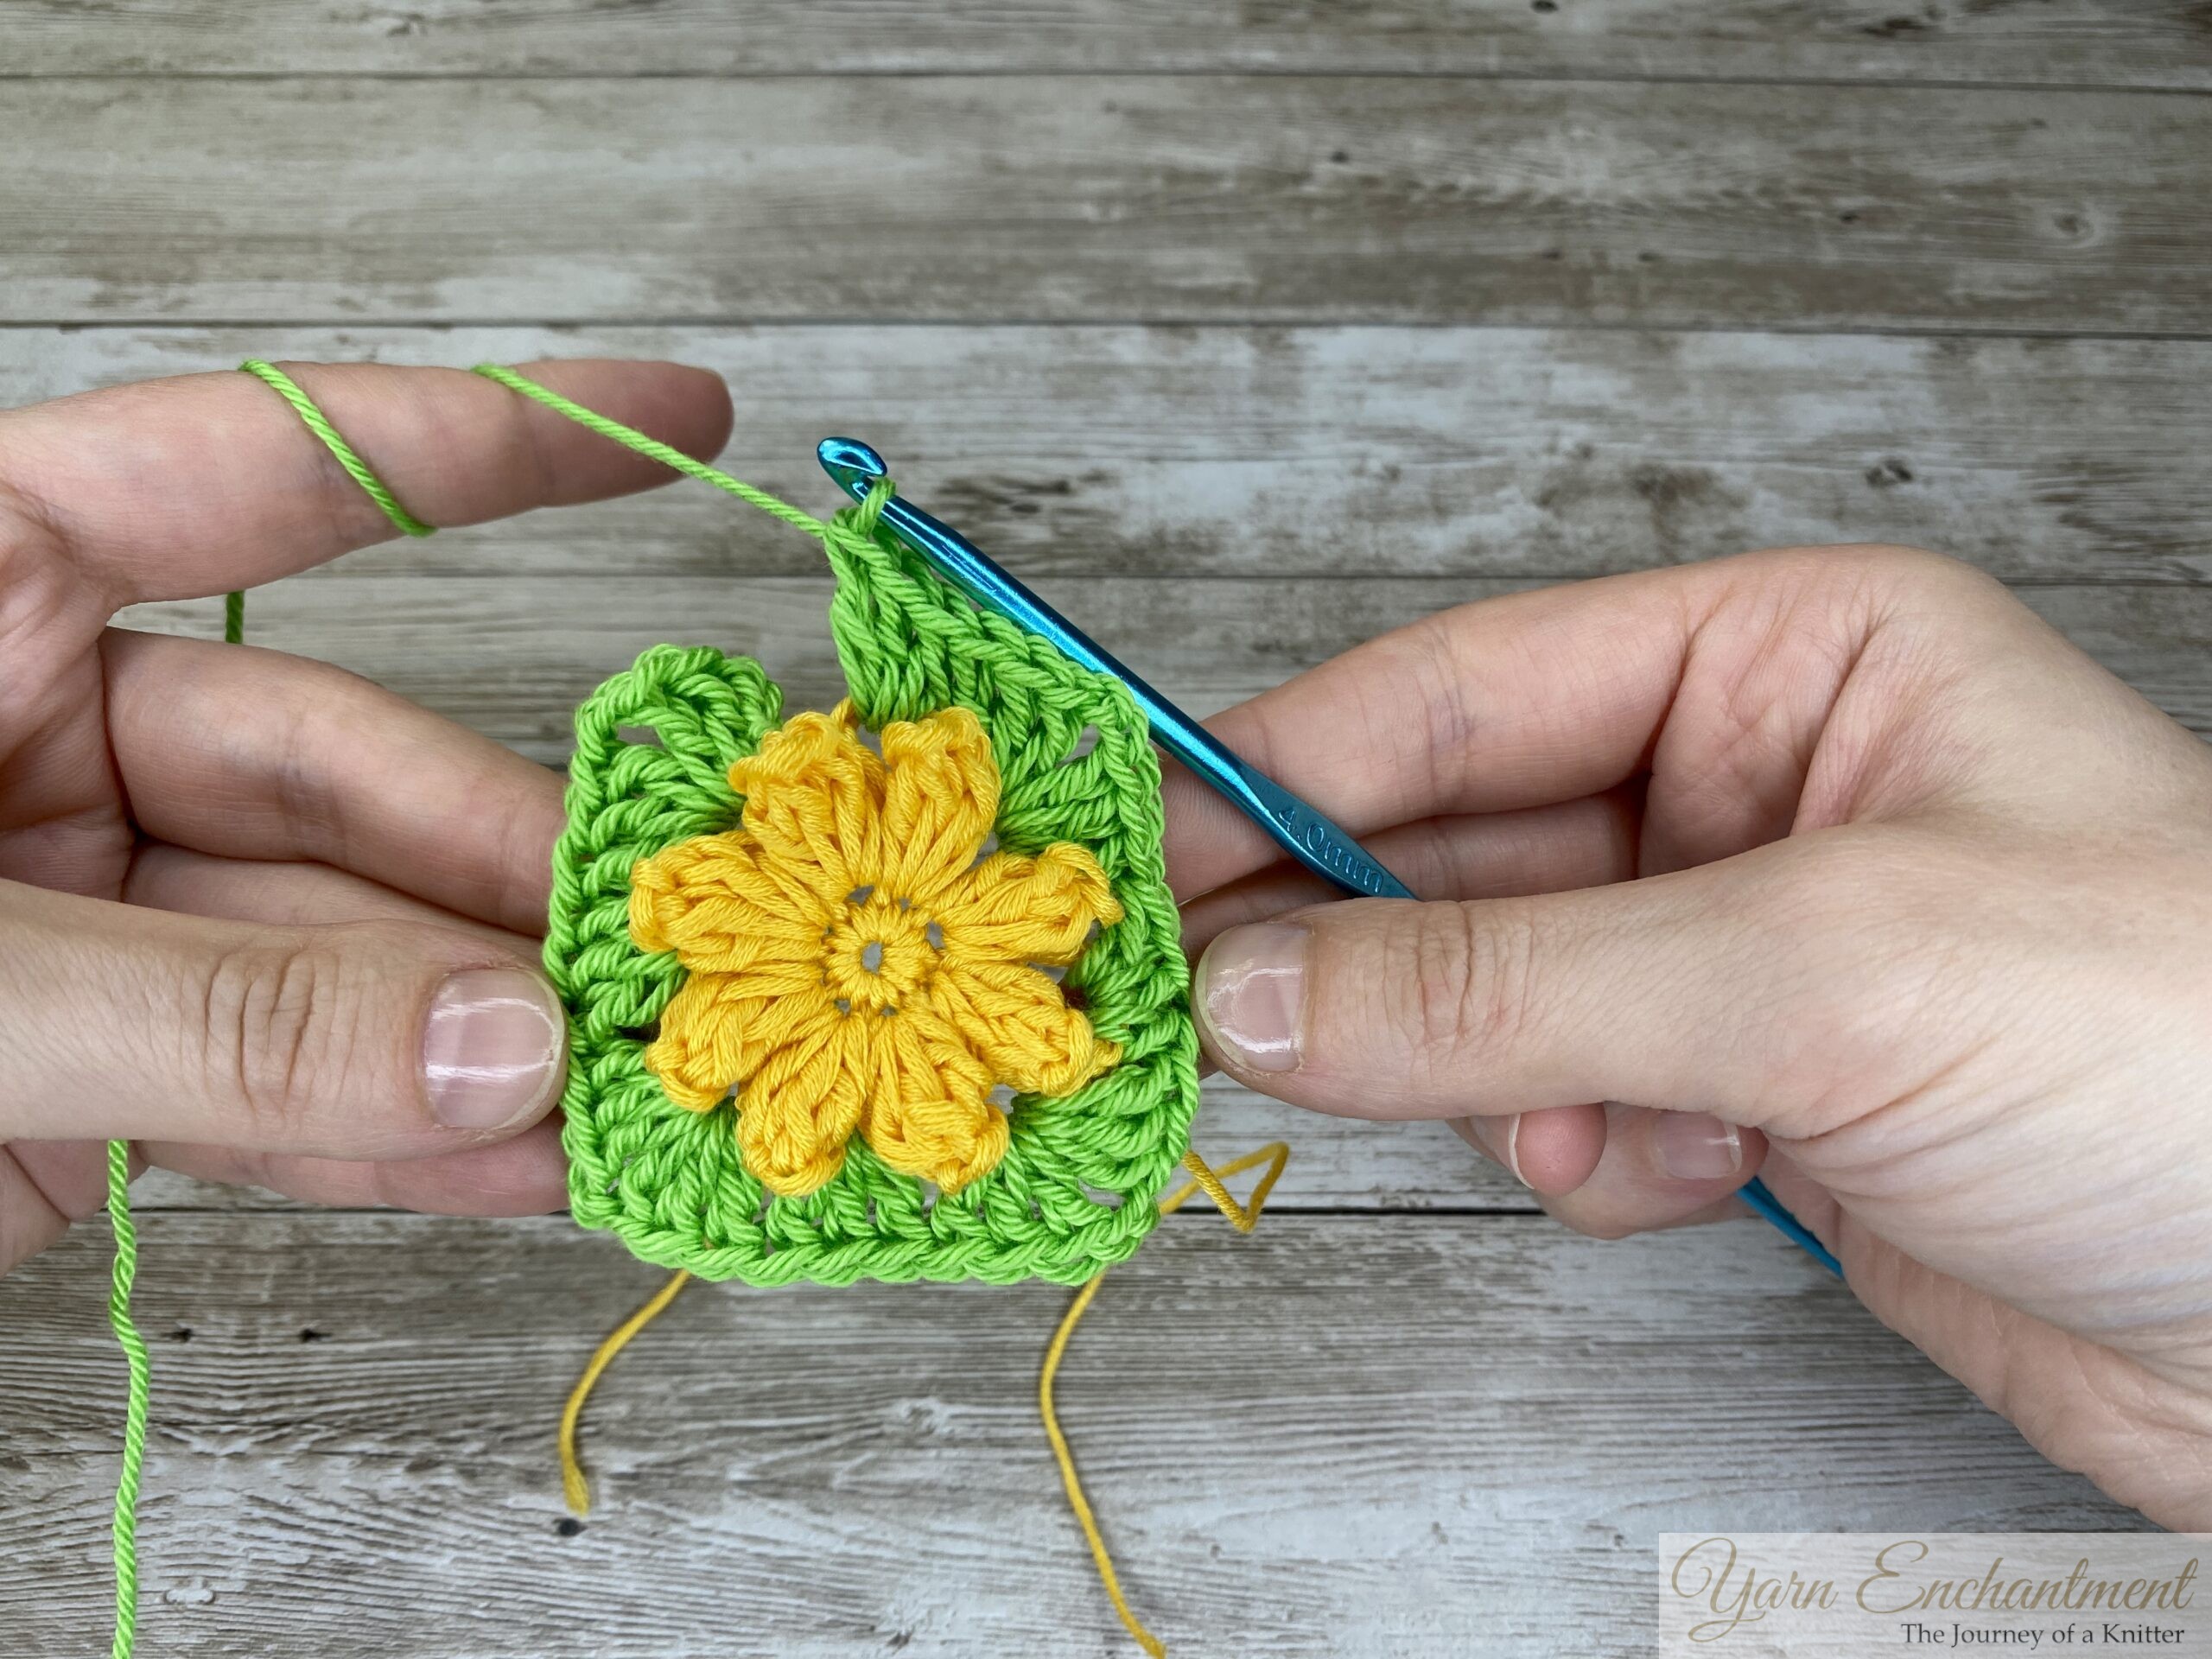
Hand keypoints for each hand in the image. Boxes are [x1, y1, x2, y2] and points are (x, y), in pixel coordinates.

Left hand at [0, 359, 731, 1274]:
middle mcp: (21, 726)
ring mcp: (62, 906)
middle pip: (333, 763)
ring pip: (325, 946)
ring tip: (630, 1081)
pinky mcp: (71, 1073)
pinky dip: (399, 1130)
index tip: (676, 434)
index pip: (255, 474)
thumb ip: (209, 1021)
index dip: (484, 448)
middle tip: (661, 931)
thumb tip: (501, 1047)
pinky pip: (275, 1084)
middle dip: (502, 861)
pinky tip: (525, 1158)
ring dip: (476, 1026)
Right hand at [1169, 546, 2211, 1525]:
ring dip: (1492, 1071)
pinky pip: (1569, 1100)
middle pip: (1460, 846)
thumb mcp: (1819, 971)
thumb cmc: (2192, 1050)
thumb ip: (1504, 984)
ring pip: (1495, 989)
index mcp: (1791, 659)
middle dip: (1359, 946)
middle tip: (1219, 1014)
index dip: (1286, 772)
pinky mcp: (1757, 1091)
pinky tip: (1673, 1178)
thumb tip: (1253, 988)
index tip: (1142, 856)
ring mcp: (1750, 945)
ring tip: (1578, 1127)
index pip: (1468, 690)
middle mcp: (1757, 785)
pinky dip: (1580, 1150)